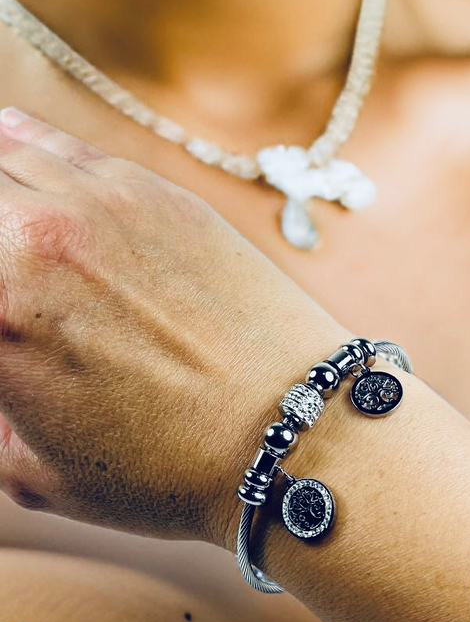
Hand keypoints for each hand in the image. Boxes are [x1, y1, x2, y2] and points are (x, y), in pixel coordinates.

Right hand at [0, 108, 344, 549]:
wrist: (287, 431)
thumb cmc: (168, 469)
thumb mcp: (31, 469)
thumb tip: (4, 357)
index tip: (1, 327)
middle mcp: (35, 238)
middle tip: (10, 285)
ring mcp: (104, 204)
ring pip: (9, 153)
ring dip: (1, 185)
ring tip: (10, 218)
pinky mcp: (163, 194)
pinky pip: (76, 152)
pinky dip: (39, 154)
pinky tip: (34, 171)